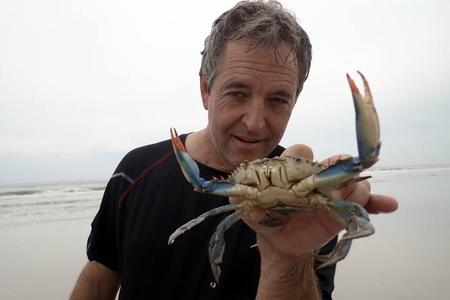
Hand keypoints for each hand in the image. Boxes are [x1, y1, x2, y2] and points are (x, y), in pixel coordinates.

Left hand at [230, 144, 397, 260]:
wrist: (278, 238)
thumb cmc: (264, 215)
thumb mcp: (250, 209)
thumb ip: (244, 202)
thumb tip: (240, 200)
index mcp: (292, 169)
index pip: (300, 152)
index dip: (301, 157)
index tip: (300, 166)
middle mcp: (313, 176)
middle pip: (330, 164)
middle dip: (336, 166)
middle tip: (340, 173)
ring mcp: (330, 192)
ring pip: (349, 182)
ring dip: (358, 186)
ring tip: (359, 194)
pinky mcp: (341, 209)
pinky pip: (363, 204)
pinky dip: (377, 203)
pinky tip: (390, 205)